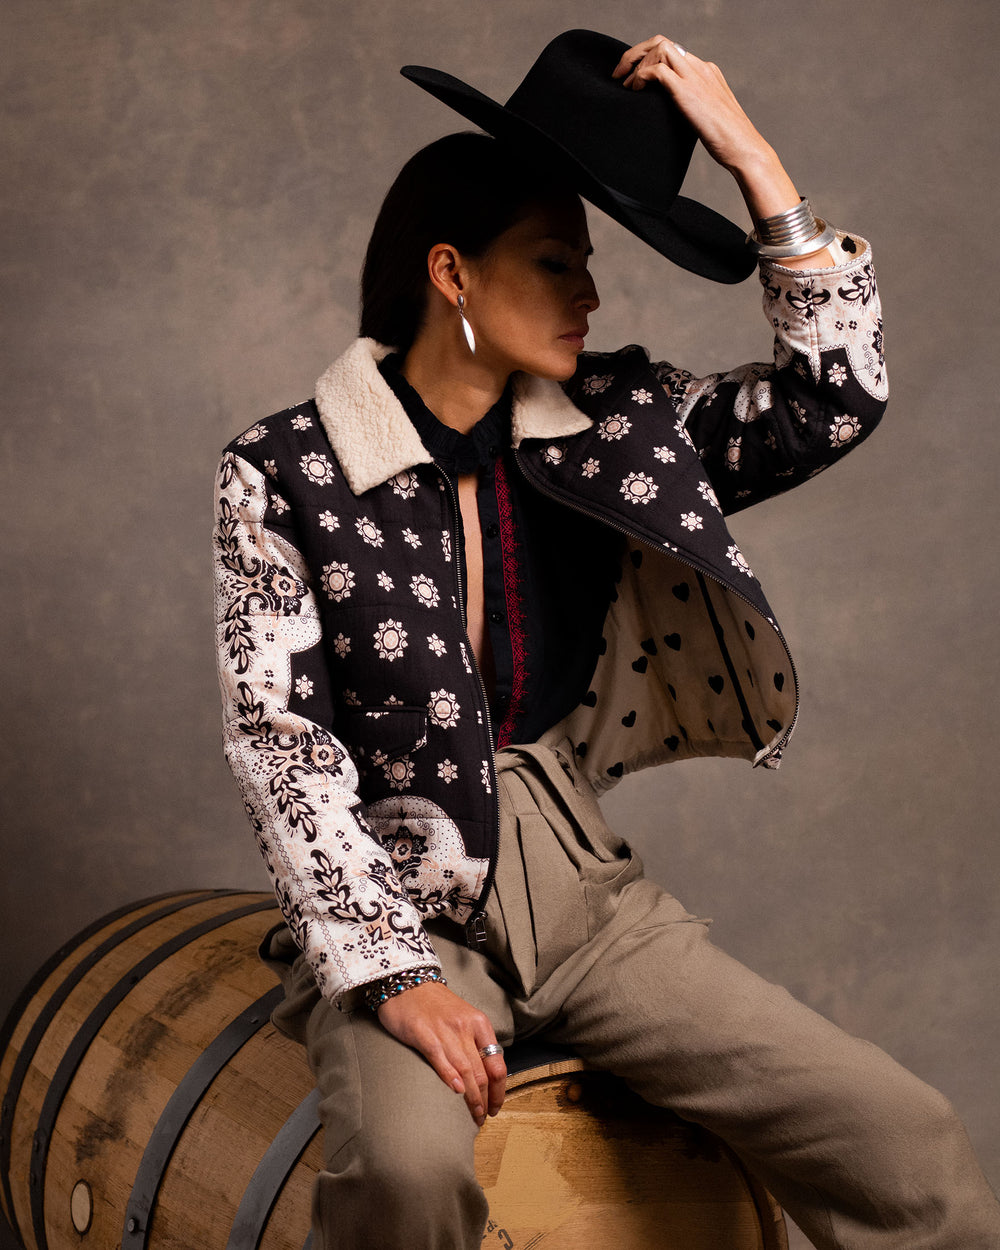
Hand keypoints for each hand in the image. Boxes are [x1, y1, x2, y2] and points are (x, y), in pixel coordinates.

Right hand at [377, 981, 506, 1126]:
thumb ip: (474, 1043)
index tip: (496, 1107)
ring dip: (472, 1098)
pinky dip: (450, 1077)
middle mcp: (465, 1027)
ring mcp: (445, 1030)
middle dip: (486, 1100)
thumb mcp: (463, 1018)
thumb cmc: (435, 1005)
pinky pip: (440, 1058)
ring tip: (474, 1115)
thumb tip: (485, 1076)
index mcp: (479, 1023)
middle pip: (482, 1072)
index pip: (497, 1063)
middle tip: (483, 1117)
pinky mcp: (423, 1034)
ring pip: (466, 1070)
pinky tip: (457, 1092)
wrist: (407, 981)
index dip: (499, 1090)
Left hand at [612, 35, 831, 263]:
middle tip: (619, 76)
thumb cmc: (726, 142)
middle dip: (635, 54)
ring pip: (658, 48)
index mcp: (706, 71)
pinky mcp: (687, 91)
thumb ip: (690, 108)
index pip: (672, 50)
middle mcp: (701, 67)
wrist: (744, 148)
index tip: (631, 78)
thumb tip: (668, 117)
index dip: (647, 59)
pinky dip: (641, 77)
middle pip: (662, 42)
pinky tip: (635, 92)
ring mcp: (695, 76)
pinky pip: (657, 70)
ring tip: (624, 85)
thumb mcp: (705, 117)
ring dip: (635, 63)